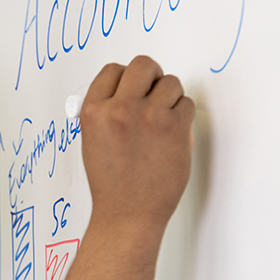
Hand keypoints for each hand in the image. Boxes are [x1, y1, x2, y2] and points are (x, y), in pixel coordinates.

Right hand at [79, 56, 194, 232]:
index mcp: (94, 111)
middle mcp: (120, 109)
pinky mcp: (175, 128)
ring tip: (163, 120)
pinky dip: (183, 116)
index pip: (112, 70)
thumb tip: (126, 90)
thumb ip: (106, 113)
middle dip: (151, 75)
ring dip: (170, 97)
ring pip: (170, 82)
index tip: (132, 87)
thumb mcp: (93, 142)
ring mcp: (149, 117)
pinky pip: (186, 104)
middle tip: (154, 91)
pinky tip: (172, 134)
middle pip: (143, 65)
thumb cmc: (112, 184)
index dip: (125, 77)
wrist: (128, 214)